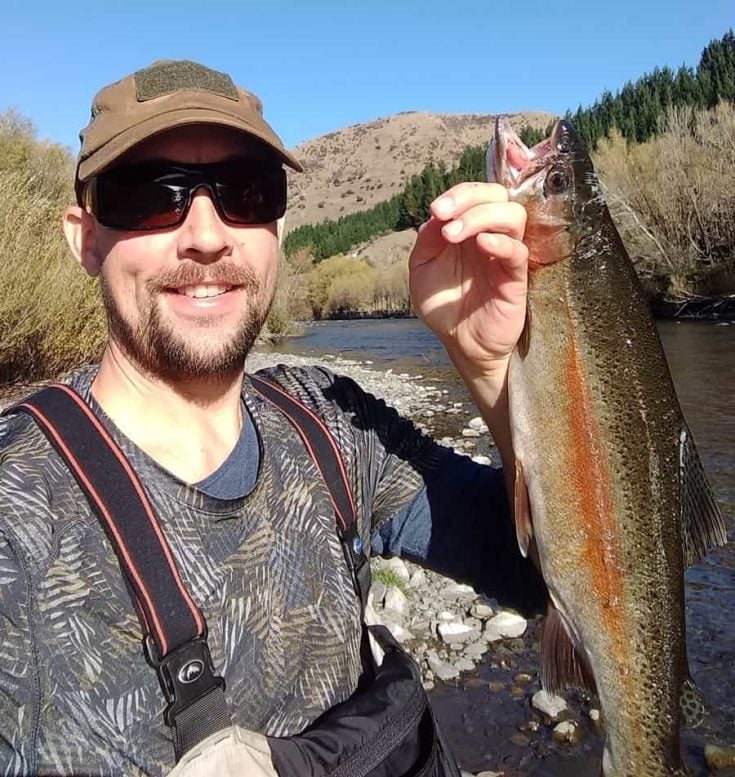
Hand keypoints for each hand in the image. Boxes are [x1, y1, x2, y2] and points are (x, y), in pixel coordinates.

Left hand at [409, 182, 528, 379]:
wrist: (459, 343)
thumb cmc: (444, 306)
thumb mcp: (422, 269)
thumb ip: (427, 240)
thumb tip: (438, 215)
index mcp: (468, 228)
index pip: (474, 194)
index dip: (458, 194)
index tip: (437, 209)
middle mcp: (489, 235)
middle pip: (498, 194)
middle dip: (470, 197)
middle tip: (445, 215)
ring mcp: (504, 254)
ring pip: (512, 215)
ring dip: (481, 216)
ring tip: (453, 234)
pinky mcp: (515, 277)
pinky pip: (517, 251)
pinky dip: (500, 242)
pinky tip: (481, 244)